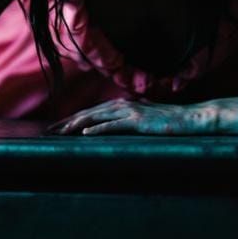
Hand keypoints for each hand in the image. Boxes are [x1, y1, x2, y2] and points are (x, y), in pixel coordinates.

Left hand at [46, 98, 217, 135]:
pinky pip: (115, 125)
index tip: (56, 129)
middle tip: (48, 132)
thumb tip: (113, 128)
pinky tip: (86, 133)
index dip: (71, 120)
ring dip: (77, 124)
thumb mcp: (143, 122)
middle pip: (88, 113)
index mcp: (121, 106)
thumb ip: (128, 122)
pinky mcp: (139, 121)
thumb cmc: (167, 122)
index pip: (91, 113)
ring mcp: (130, 112)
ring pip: (97, 117)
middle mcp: (122, 105)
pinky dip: (99, 128)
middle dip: (66, 122)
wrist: (190, 118)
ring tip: (60, 132)